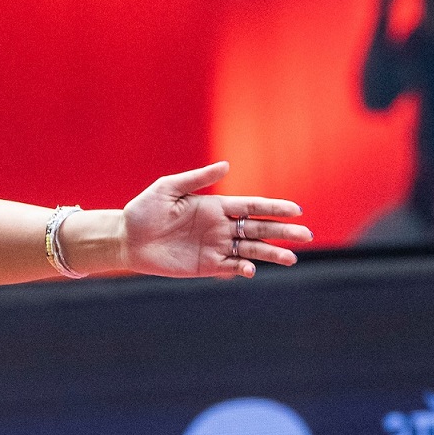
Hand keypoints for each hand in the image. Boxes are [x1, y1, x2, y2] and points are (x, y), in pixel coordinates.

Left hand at [121, 162, 311, 279]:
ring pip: (251, 250)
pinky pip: (231, 267)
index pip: (252, 207)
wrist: (126, 239)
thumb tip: (227, 165)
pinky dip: (243, 268)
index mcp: (215, 207)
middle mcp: (220, 227)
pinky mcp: (205, 266)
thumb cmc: (144, 210)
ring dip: (271, 253)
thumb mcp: (168, 188)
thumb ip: (197, 178)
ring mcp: (215, 248)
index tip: (296, 210)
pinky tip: (251, 268)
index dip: (275, 208)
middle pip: (259, 229)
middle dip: (283, 232)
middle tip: (306, 235)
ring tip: (292, 258)